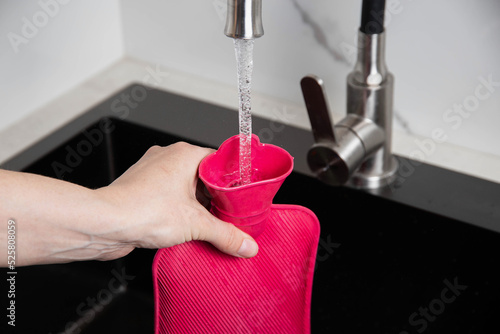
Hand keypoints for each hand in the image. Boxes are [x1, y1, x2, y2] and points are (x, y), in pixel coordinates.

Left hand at [94, 142, 258, 258]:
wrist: (104, 223)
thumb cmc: (141, 209)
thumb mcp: (196, 225)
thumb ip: (226, 234)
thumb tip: (245, 244)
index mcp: (184, 155)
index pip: (220, 162)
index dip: (233, 181)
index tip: (242, 196)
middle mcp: (167, 158)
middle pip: (203, 176)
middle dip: (215, 198)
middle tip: (226, 215)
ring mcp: (152, 172)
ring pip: (185, 187)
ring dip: (196, 206)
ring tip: (205, 225)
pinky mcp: (141, 189)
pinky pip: (168, 196)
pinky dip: (178, 210)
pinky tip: (183, 228)